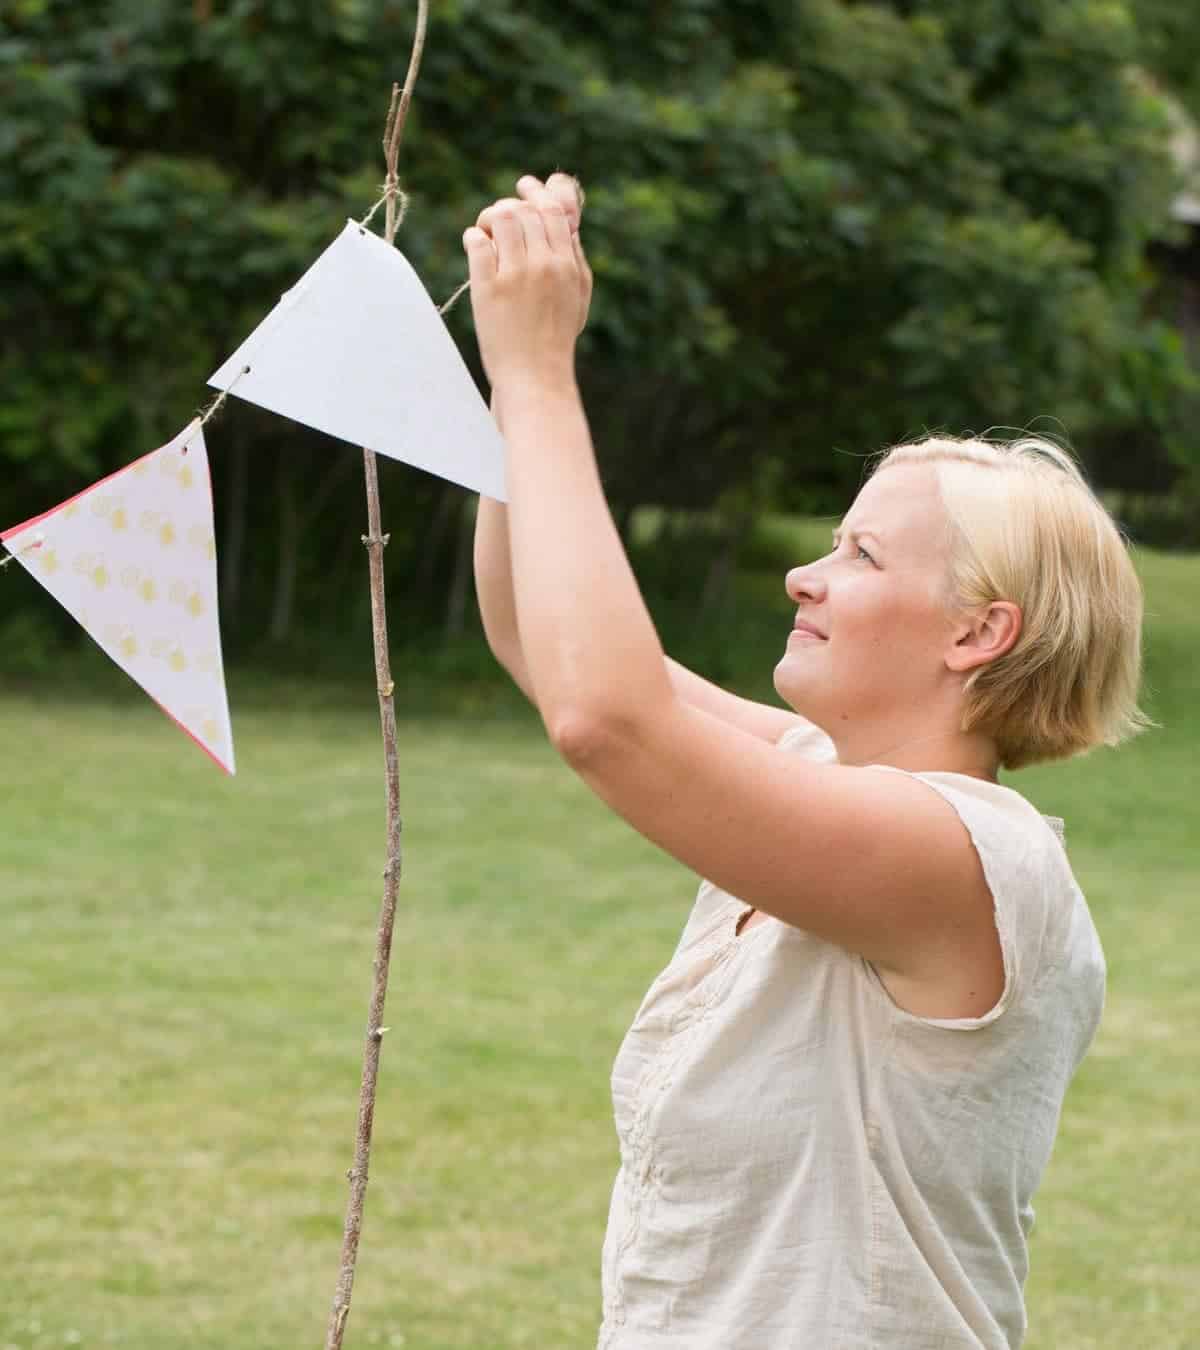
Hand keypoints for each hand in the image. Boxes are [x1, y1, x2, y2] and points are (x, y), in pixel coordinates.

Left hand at [463, 173, 592, 391]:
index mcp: (568, 266)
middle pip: (525, 210)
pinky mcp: (489, 288)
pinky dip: (473, 238)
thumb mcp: (577, 299)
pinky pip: (477, 241)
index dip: (536, 193)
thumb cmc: (555, 340)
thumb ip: (575, 260)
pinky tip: (475, 248)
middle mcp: (545, 265)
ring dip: (489, 219)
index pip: (553, 210)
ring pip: (501, 217)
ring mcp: (516, 275)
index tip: (523, 188)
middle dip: (509, 208)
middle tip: (497, 224)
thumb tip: (567, 224)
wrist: (535, 377)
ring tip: (486, 234)